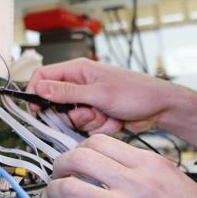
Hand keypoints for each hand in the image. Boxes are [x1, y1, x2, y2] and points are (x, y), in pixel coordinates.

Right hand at [26, 58, 190, 134]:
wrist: (161, 108)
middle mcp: (80, 84)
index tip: (36, 109)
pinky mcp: (97, 114)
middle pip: (56, 103)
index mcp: (78, 70)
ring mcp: (89, 100)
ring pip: (72, 118)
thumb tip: (40, 88)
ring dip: (89, 122)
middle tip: (88, 112)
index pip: (43, 77)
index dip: (35, 92)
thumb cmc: (137, 92)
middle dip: (71, 114)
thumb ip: (67, 93)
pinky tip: (114, 120)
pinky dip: (100, 127)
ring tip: (106, 115)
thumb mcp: (98, 93)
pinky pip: (87, 127)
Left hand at [46, 134, 196, 197]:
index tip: (75, 158)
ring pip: (71, 187)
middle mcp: (136, 182)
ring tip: (56, 195)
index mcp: (151, 164)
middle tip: (57, 173)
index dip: (79, 148)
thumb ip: (143, 172)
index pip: (99, 142)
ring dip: (56, 190)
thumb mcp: (176, 181)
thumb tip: (110, 170)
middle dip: (59, 164)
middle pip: (78, 158)